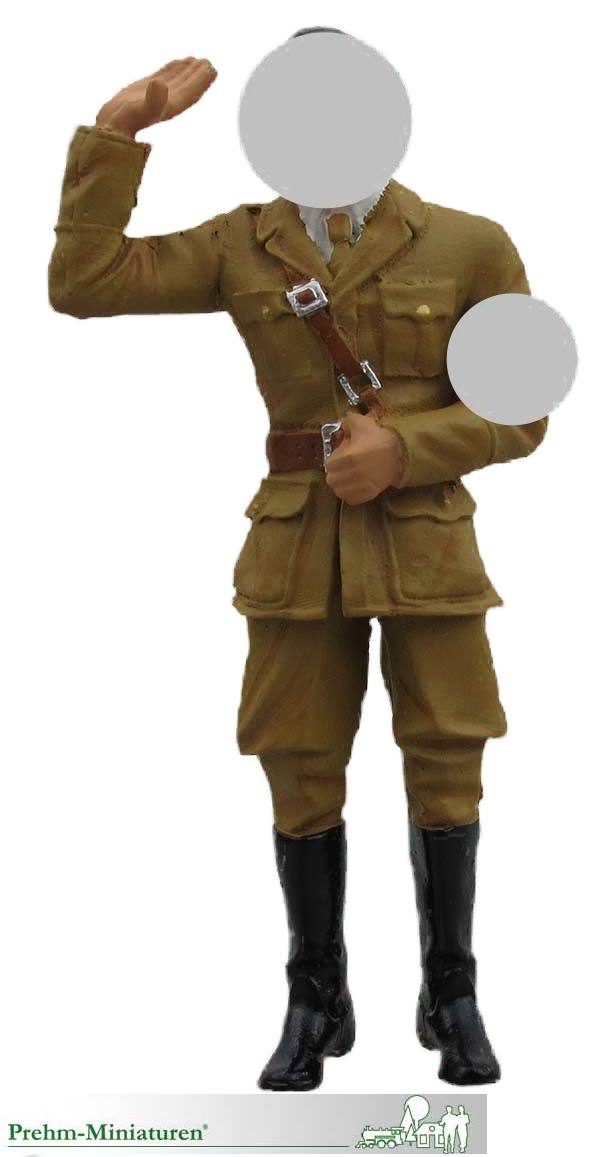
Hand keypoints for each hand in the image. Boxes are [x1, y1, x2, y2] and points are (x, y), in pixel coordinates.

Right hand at [95, 57, 216, 138]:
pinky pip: (163, 76)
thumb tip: (160, 84)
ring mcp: (156, 94)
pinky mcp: (144, 89)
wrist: (109, 128)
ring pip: (176, 79)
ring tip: (197, 59)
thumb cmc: (124, 122)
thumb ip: (152, 100)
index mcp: (170, 106)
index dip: (202, 81)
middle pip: (187, 85)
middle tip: (208, 62)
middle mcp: (166, 101)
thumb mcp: (140, 110)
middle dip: (197, 74)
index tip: (212, 69)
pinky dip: (172, 68)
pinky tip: (179, 62)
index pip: (191, 92)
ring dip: (187, 70)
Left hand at [325, 412, 405, 504]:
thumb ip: (348, 421)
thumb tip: (341, 424)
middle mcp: (351, 474)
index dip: (333, 459)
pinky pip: (351, 499)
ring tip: (347, 477)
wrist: (401, 454)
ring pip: (339, 491)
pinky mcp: (368, 495)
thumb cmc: (380, 438)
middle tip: (342, 467)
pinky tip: (355, 485)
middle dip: (335, 472)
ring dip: (341, 485)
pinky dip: (350, 494)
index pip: (328, 464)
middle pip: (331, 479)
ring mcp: (360, 486)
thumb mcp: (363, 423)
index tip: (340, 456)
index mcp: (347, 457)